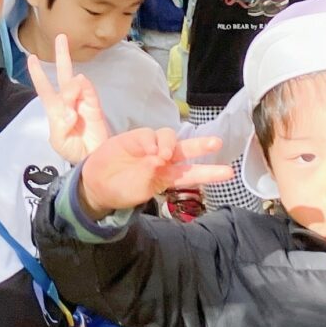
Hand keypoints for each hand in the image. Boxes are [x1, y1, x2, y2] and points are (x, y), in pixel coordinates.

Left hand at [25, 33, 113, 163]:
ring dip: (70, 91)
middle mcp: (68, 101)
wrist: (92, 160)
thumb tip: (71, 107)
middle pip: (63, 74)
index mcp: (55, 109)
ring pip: (74, 84)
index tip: (32, 57)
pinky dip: (84, 89)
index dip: (38, 73)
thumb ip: (61, 125)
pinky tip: (80, 92)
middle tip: (61, 37)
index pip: (44, 88)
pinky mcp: (95, 105)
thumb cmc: (73, 150)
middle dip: (62, 55)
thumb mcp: (59, 142)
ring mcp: (82, 101)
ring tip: (73, 114)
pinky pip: (89, 91)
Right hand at [77, 129, 232, 214]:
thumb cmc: (122, 191)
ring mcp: (150, 147)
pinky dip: (152, 140)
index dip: (210, 173)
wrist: (96, 185)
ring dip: (171, 144)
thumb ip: (151, 177)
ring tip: (164, 155)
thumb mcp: (140, 192)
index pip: (193, 173)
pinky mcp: (135, 138)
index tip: (229, 173)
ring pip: (170, 137)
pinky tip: (149, 149)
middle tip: (215, 143)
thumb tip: (159, 159)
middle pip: (186, 149)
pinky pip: (149, 134)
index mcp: (168, 176)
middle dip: (201, 145)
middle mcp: (163, 159)